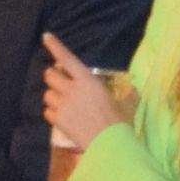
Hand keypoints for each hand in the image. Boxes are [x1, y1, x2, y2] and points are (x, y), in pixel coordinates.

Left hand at [37, 31, 122, 149]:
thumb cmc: (120, 121)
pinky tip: (61, 116)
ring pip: (47, 94)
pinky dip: (52, 112)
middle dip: (53, 77)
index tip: (46, 36)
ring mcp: (62, 105)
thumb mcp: (126, 102)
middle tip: (61, 82)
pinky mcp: (58, 121)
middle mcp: (71, 89)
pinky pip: (47, 112)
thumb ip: (126, 93)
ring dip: (53, 96)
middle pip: (50, 75)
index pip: (67, 58)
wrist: (109, 143)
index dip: (55, 46)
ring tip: (63, 102)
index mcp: (87, 80)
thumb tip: (132, 89)